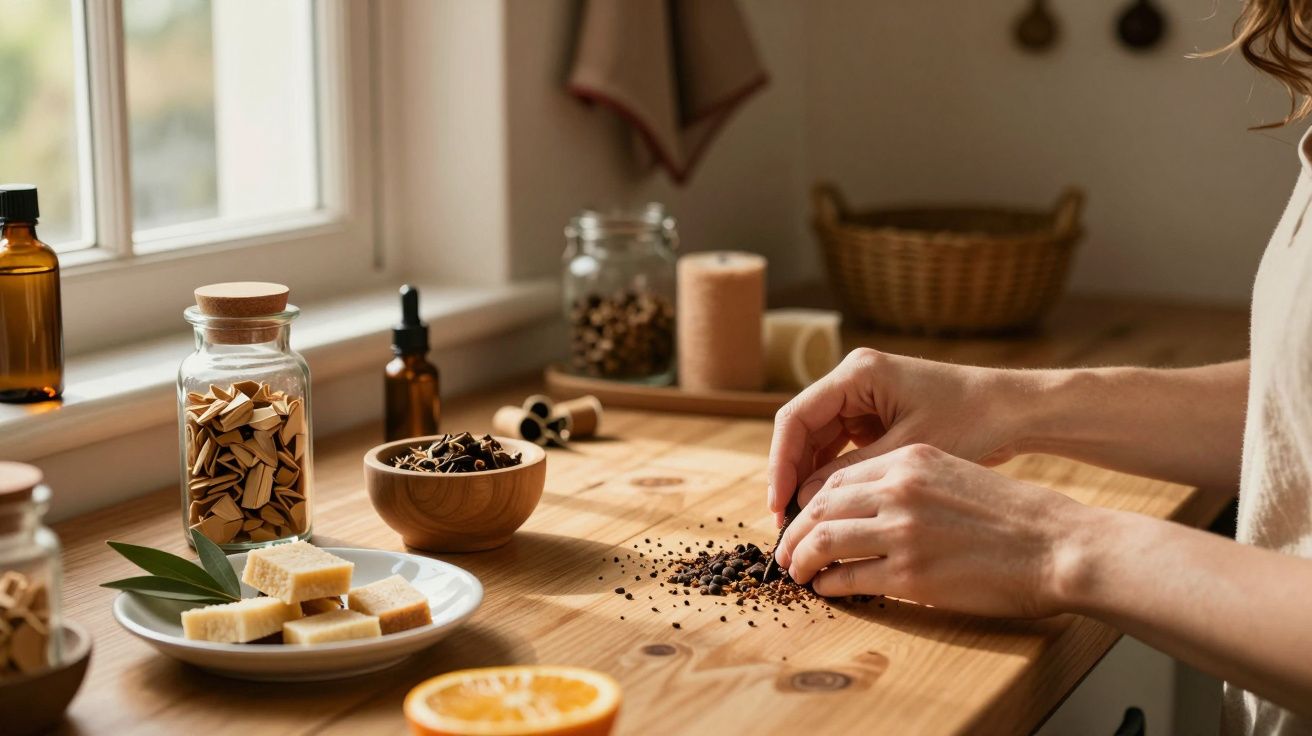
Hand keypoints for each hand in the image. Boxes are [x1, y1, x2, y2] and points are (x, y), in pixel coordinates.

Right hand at [768, 348, 1042, 514]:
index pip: (795, 418)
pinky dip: (833, 476)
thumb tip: (804, 501)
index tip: (777, 505)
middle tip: (785, 523)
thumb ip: (851, 473)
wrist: (1016, 411)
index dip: (780, 464)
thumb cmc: (971, 422)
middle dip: (791, 476)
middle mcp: (853, 379)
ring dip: (809, 479)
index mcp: (856, 374)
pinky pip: (841, 446)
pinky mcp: (877, 414)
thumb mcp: (906, 453)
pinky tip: (829, 509)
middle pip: (802, 430)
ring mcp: (864, 396)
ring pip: (818, 441)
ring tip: (803, 523)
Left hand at [774, 443, 1087, 617]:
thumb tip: (864, 506)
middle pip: (822, 506)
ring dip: (802, 559)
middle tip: (785, 550)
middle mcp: (900, 489)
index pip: (839, 477)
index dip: (812, 500)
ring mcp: (903, 532)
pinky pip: (849, 578)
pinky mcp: (912, 574)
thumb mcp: (954, 475)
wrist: (1059, 545)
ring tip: (796, 572)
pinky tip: (826, 589)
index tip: (801, 518)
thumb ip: (908, 482)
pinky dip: (829, 584)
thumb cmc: (1014, 515)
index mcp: (911, 460)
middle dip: (796, 530)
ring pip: (825, 540)